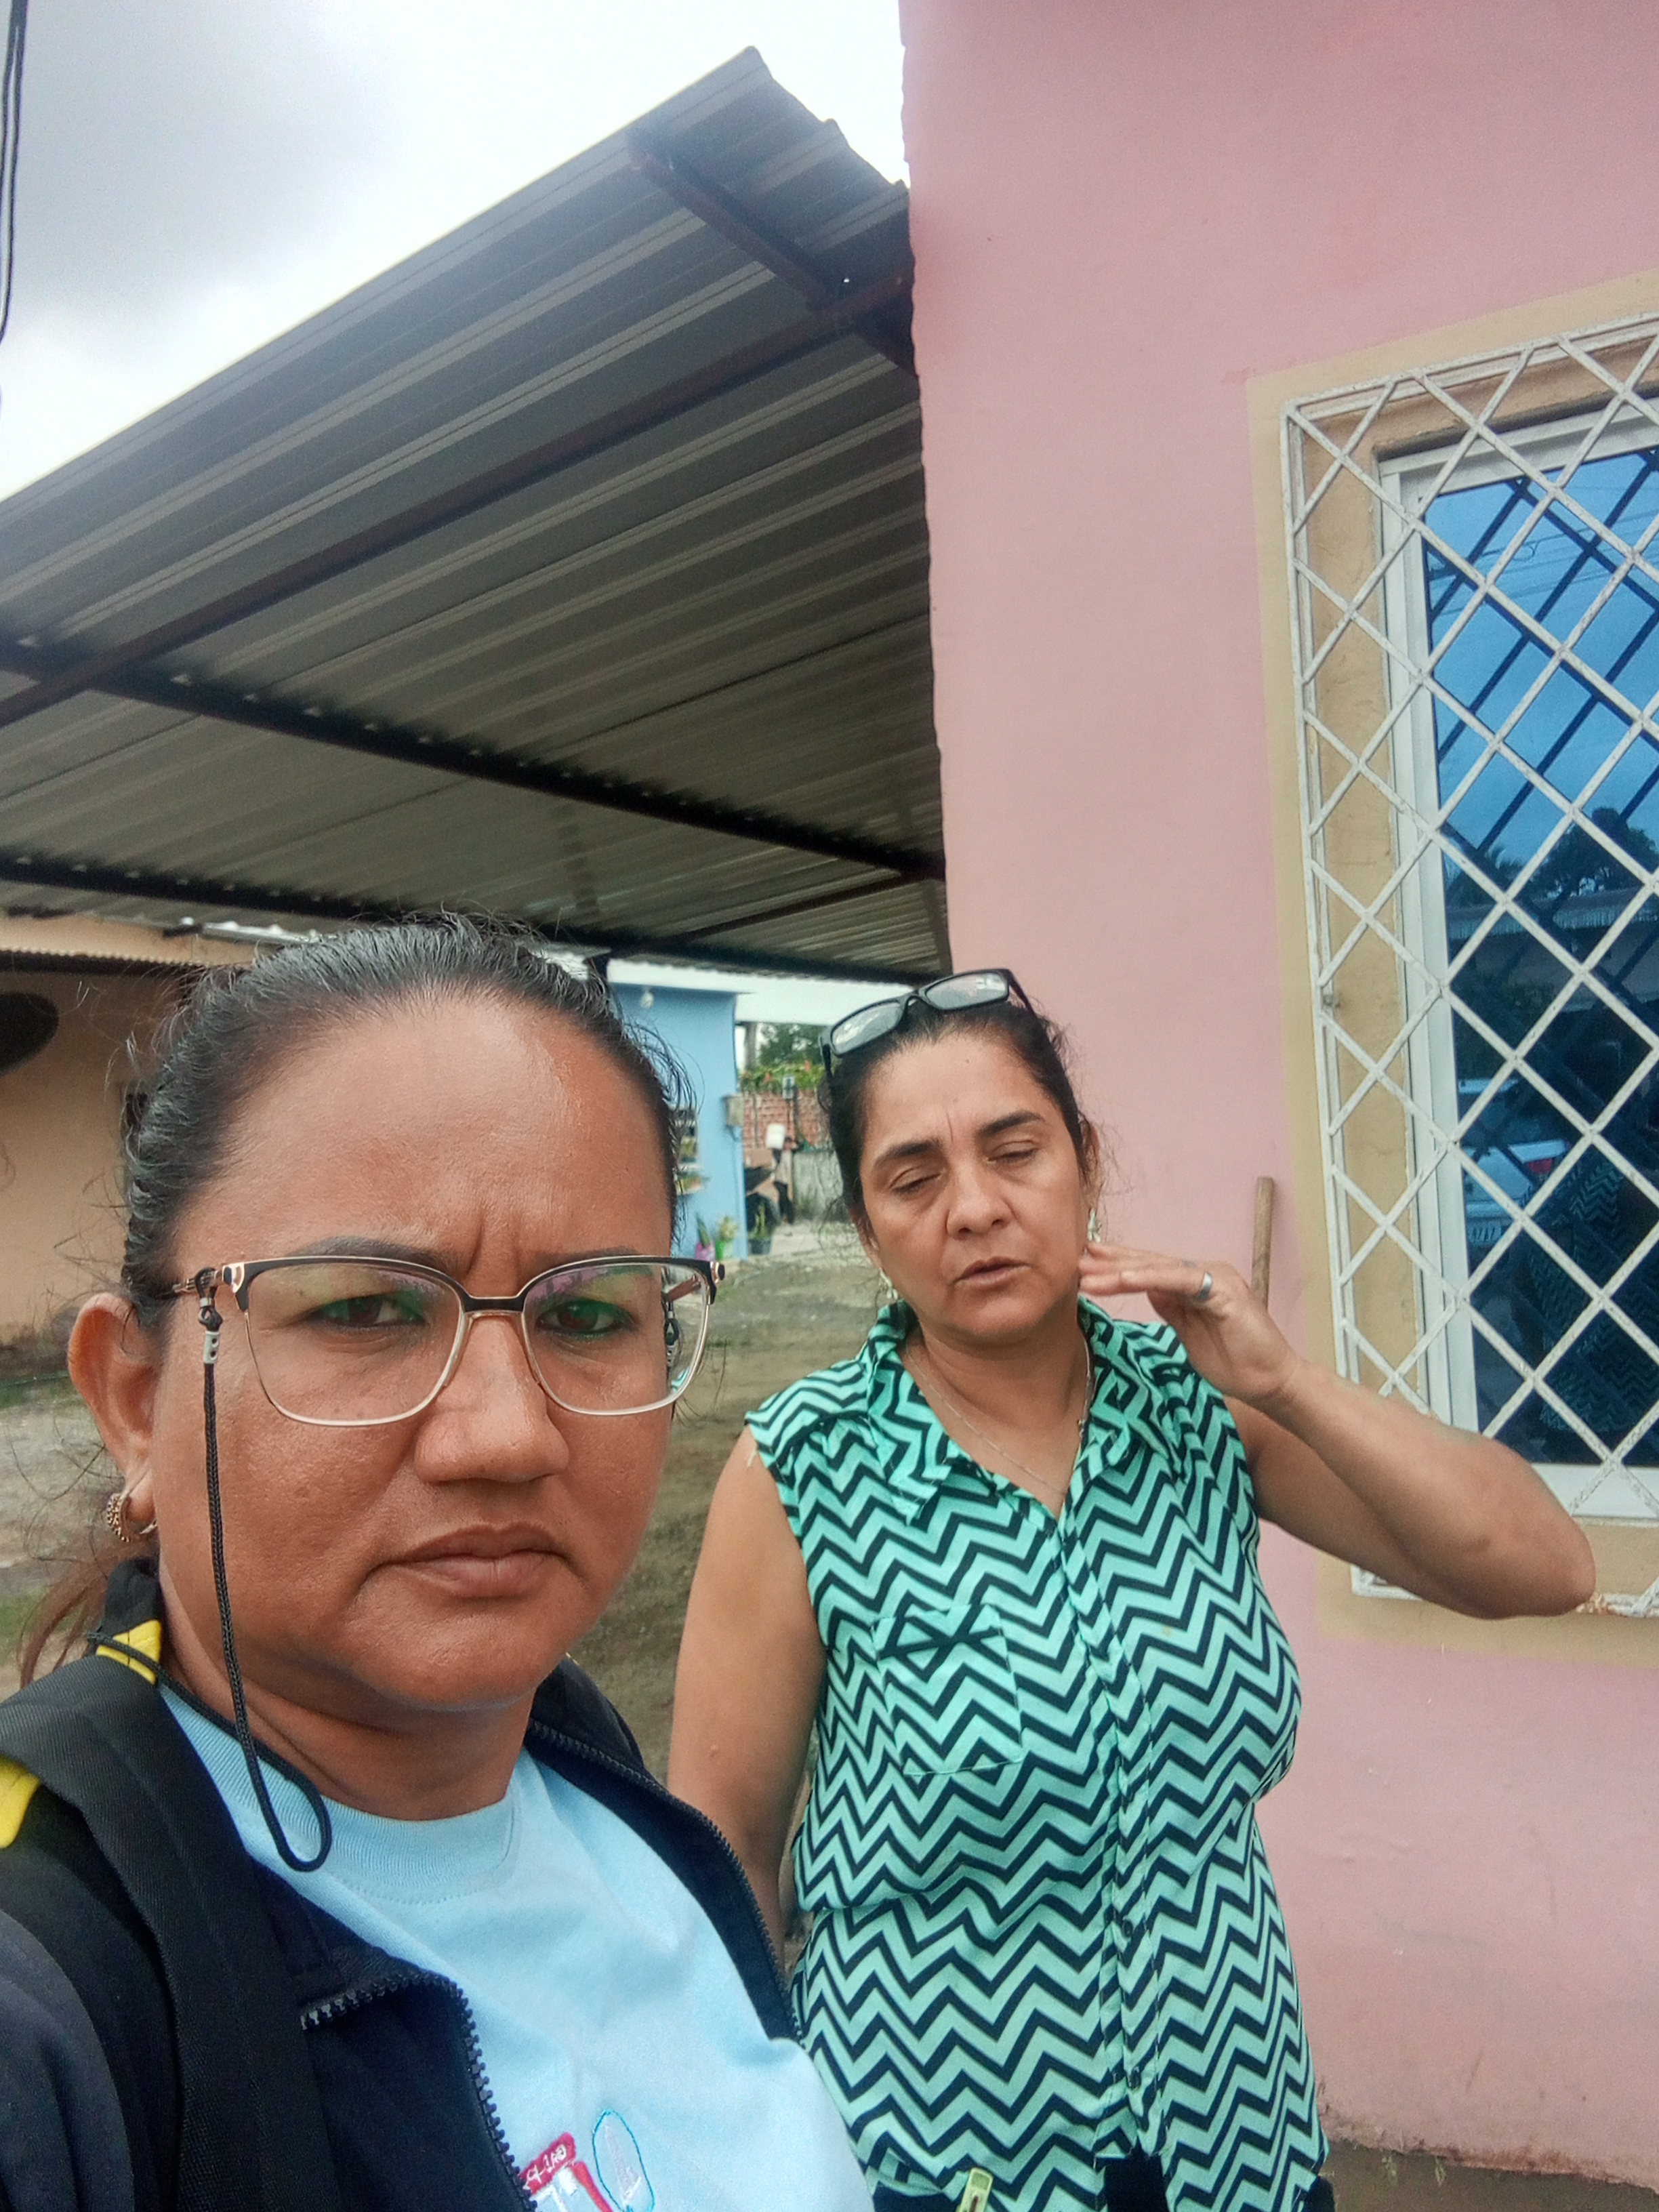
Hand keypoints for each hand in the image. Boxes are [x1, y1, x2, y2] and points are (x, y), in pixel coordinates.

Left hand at [1078, 1241, 1302, 1410]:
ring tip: (1087, 1274)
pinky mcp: (1224, 1291)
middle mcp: (1205, 1273)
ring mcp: (1216, 1278)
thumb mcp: (1189, 1334)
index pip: (1150, 1270)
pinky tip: (1122, 1279)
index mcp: (1196, 1283)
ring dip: (1120, 1271)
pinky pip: (1179, 1280)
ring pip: (1158, 1269)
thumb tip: (1147, 1290)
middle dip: (1111, 1262)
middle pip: (1149, 1263)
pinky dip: (1149, 1278)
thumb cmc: (1235, 1363)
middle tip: (1075, 1259)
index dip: (1117, 1266)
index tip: (1085, 1265)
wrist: (1270, 1382)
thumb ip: (1171, 1309)